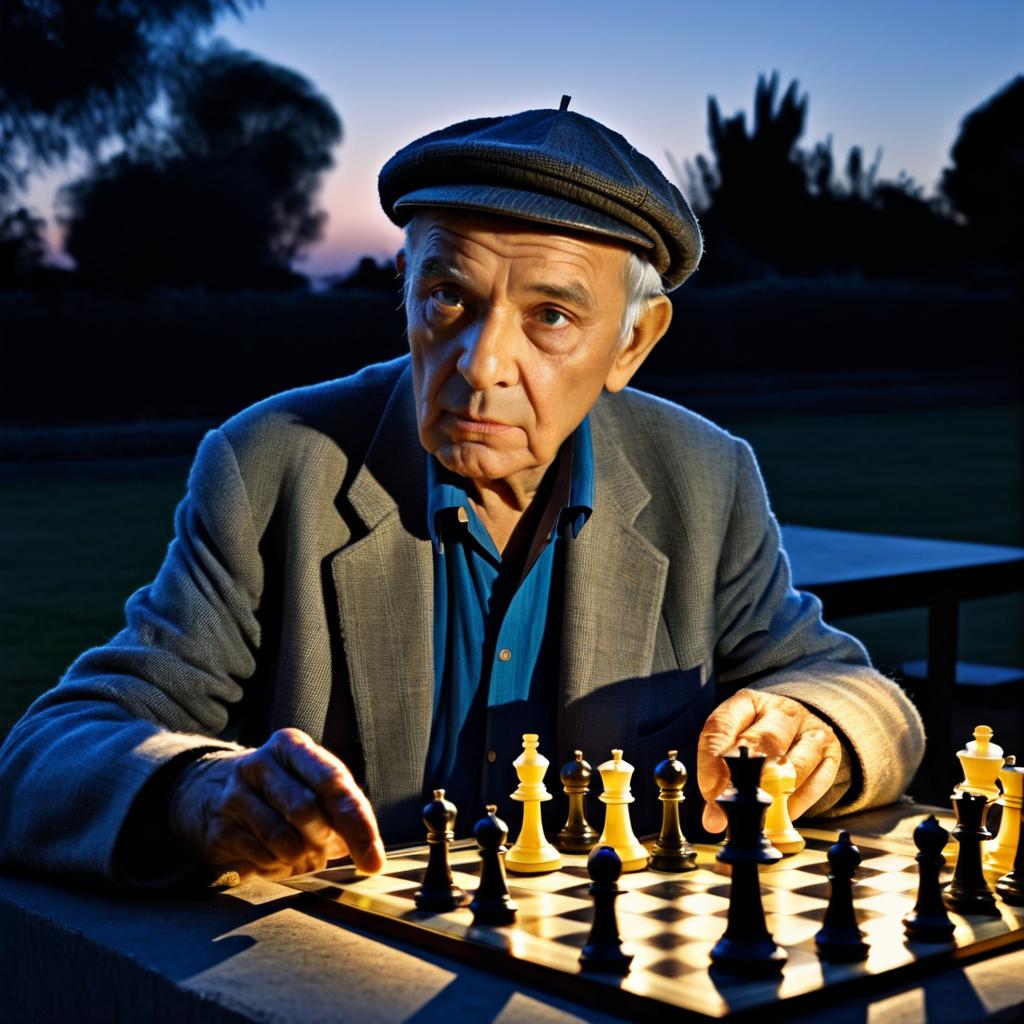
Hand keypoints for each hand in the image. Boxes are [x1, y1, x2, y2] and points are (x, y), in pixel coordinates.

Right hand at [169, 727, 384, 882]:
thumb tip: (369, 854)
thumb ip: (339, 809)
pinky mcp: (220, 826)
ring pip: (282, 839)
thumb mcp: (307, 783)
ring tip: (302, 857)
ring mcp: (236, 793)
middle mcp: (262, 763)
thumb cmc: (276, 790)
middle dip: (322, 841)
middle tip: (324, 853)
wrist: (206, 790)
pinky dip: (277, 868)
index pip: (333, 782)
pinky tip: (277, 861)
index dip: (357, 825)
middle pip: (306, 810)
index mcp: (293, 746)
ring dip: (300, 859)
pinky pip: (260, 858)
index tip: (373, 861)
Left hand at [697, 689, 840, 832]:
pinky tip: (784, 815)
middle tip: (736, 810)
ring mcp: (810, 728)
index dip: (713, 763)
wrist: (802, 725)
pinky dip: (798, 805)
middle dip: (746, 782)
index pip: (722, 727)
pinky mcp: (831, 751)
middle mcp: (780, 711)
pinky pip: (816, 783)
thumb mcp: (734, 743)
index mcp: (746, 703)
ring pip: (792, 765)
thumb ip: (719, 775)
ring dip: (774, 797)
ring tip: (760, 817)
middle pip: (761, 743)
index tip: (712, 797)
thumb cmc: (759, 738)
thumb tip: (713, 820)